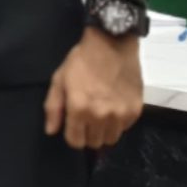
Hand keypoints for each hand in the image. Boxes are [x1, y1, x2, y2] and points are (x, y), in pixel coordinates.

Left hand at [43, 28, 143, 150]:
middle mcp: (100, 116)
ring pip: (111, 139)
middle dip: (88, 134)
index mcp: (79, 109)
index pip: (75, 142)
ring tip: (101, 114)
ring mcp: (120, 114)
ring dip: (104, 131)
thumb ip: (53, 107)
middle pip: (94, 143)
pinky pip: (125, 128)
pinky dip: (119, 122)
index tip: (74, 126)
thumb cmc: (82, 61)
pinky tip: (114, 107)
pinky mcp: (135, 110)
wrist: (112, 44)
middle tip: (87, 118)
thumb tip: (51, 131)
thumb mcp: (59, 80)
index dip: (72, 136)